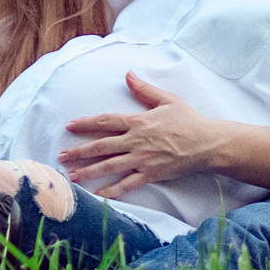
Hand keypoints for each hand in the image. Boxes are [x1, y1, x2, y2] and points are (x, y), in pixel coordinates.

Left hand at [57, 75, 222, 198]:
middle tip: (62, 155)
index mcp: (138, 121)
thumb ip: (144, 89)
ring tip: (72, 175)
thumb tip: (128, 74)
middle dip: (79, 150)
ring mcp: (142, 159)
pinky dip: (112, 190)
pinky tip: (98, 195)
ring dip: (89, 170)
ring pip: (110, 165)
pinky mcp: (151, 174)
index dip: (86, 123)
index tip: (70, 126)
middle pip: (102, 145)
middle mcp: (136, 140)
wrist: (207, 143)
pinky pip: (128, 184)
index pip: (106, 121)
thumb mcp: (167, 99)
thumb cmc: (188, 120)